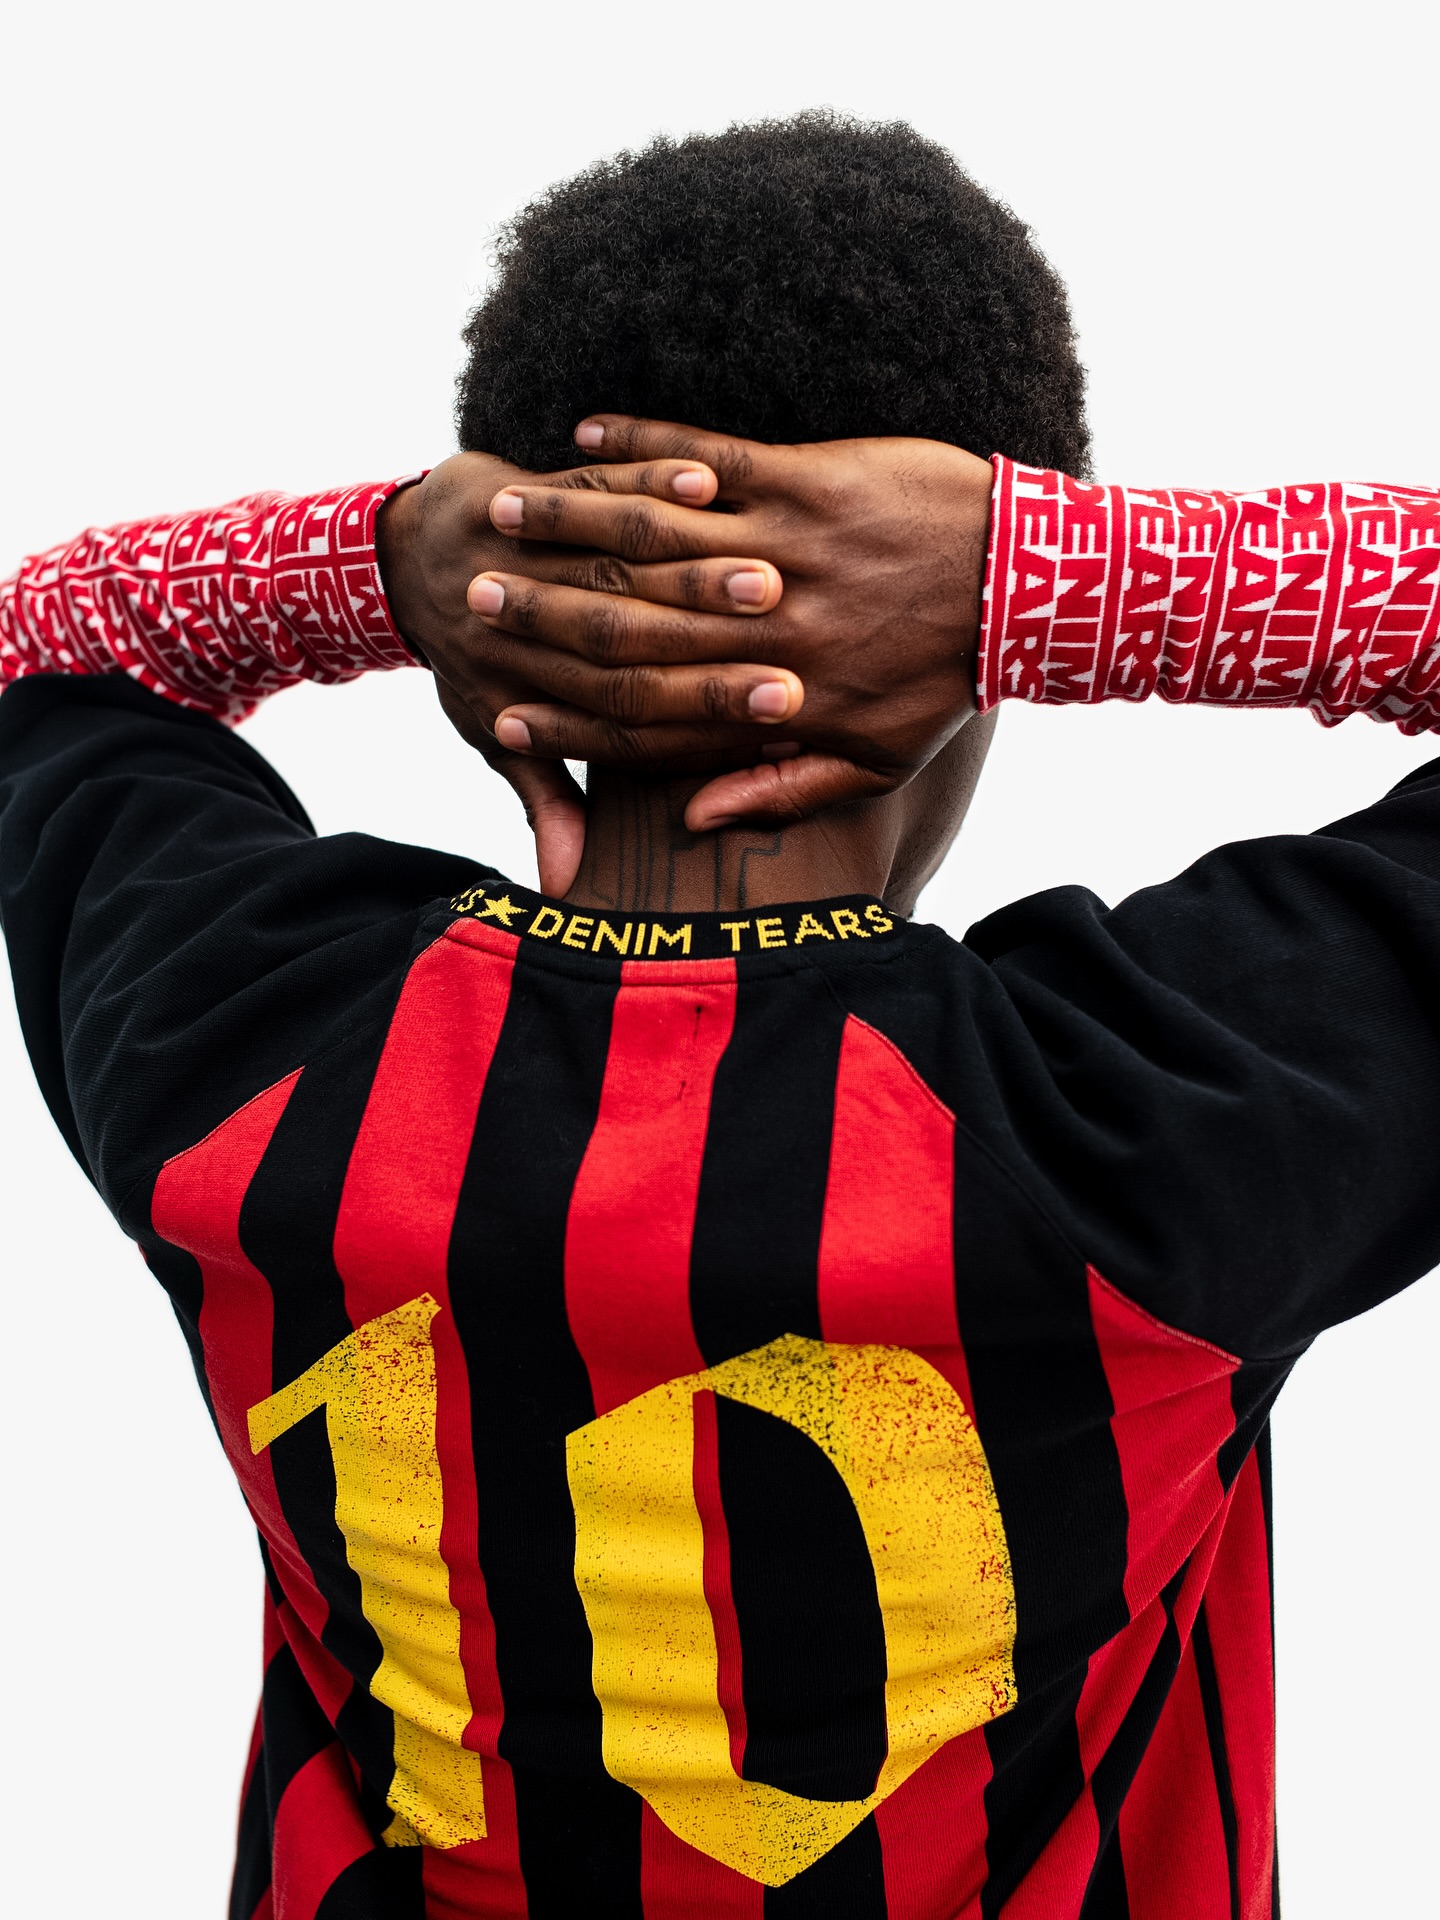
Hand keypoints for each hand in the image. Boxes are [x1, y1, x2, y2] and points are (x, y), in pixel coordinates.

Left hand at [376, 451, 795, 889]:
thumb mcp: (492, 735)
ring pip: (612, 561)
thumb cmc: (471, 659)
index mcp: (520, 691)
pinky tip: (706, 483)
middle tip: (790, 653)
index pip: (624, 717)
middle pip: (626, 639)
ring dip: (692, 564)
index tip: (784, 716)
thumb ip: (546, 799)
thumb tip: (564, 886)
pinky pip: (585, 485)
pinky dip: (645, 478)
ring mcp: (514, 556)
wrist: (399, 559)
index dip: (701, 720)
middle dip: (712, 645)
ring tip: (766, 571)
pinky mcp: (512, 493)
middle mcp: (520, 628)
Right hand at [472, 418, 994, 830]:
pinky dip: (644, 445)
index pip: (651, 719)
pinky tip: (587, 432)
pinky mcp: (808, 479)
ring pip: (655, 539)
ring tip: (504, 513)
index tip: (507, 714)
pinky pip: (708, 459)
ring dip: (572, 520)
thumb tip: (695, 823)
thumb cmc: (949, 681)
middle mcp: (768, 629)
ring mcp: (786, 547)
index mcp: (778, 703)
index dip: (572, 719)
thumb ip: (781, 791)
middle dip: (543, 615)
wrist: (1029, 587)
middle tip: (475, 603)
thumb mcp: (878, 765)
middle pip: (633, 627)